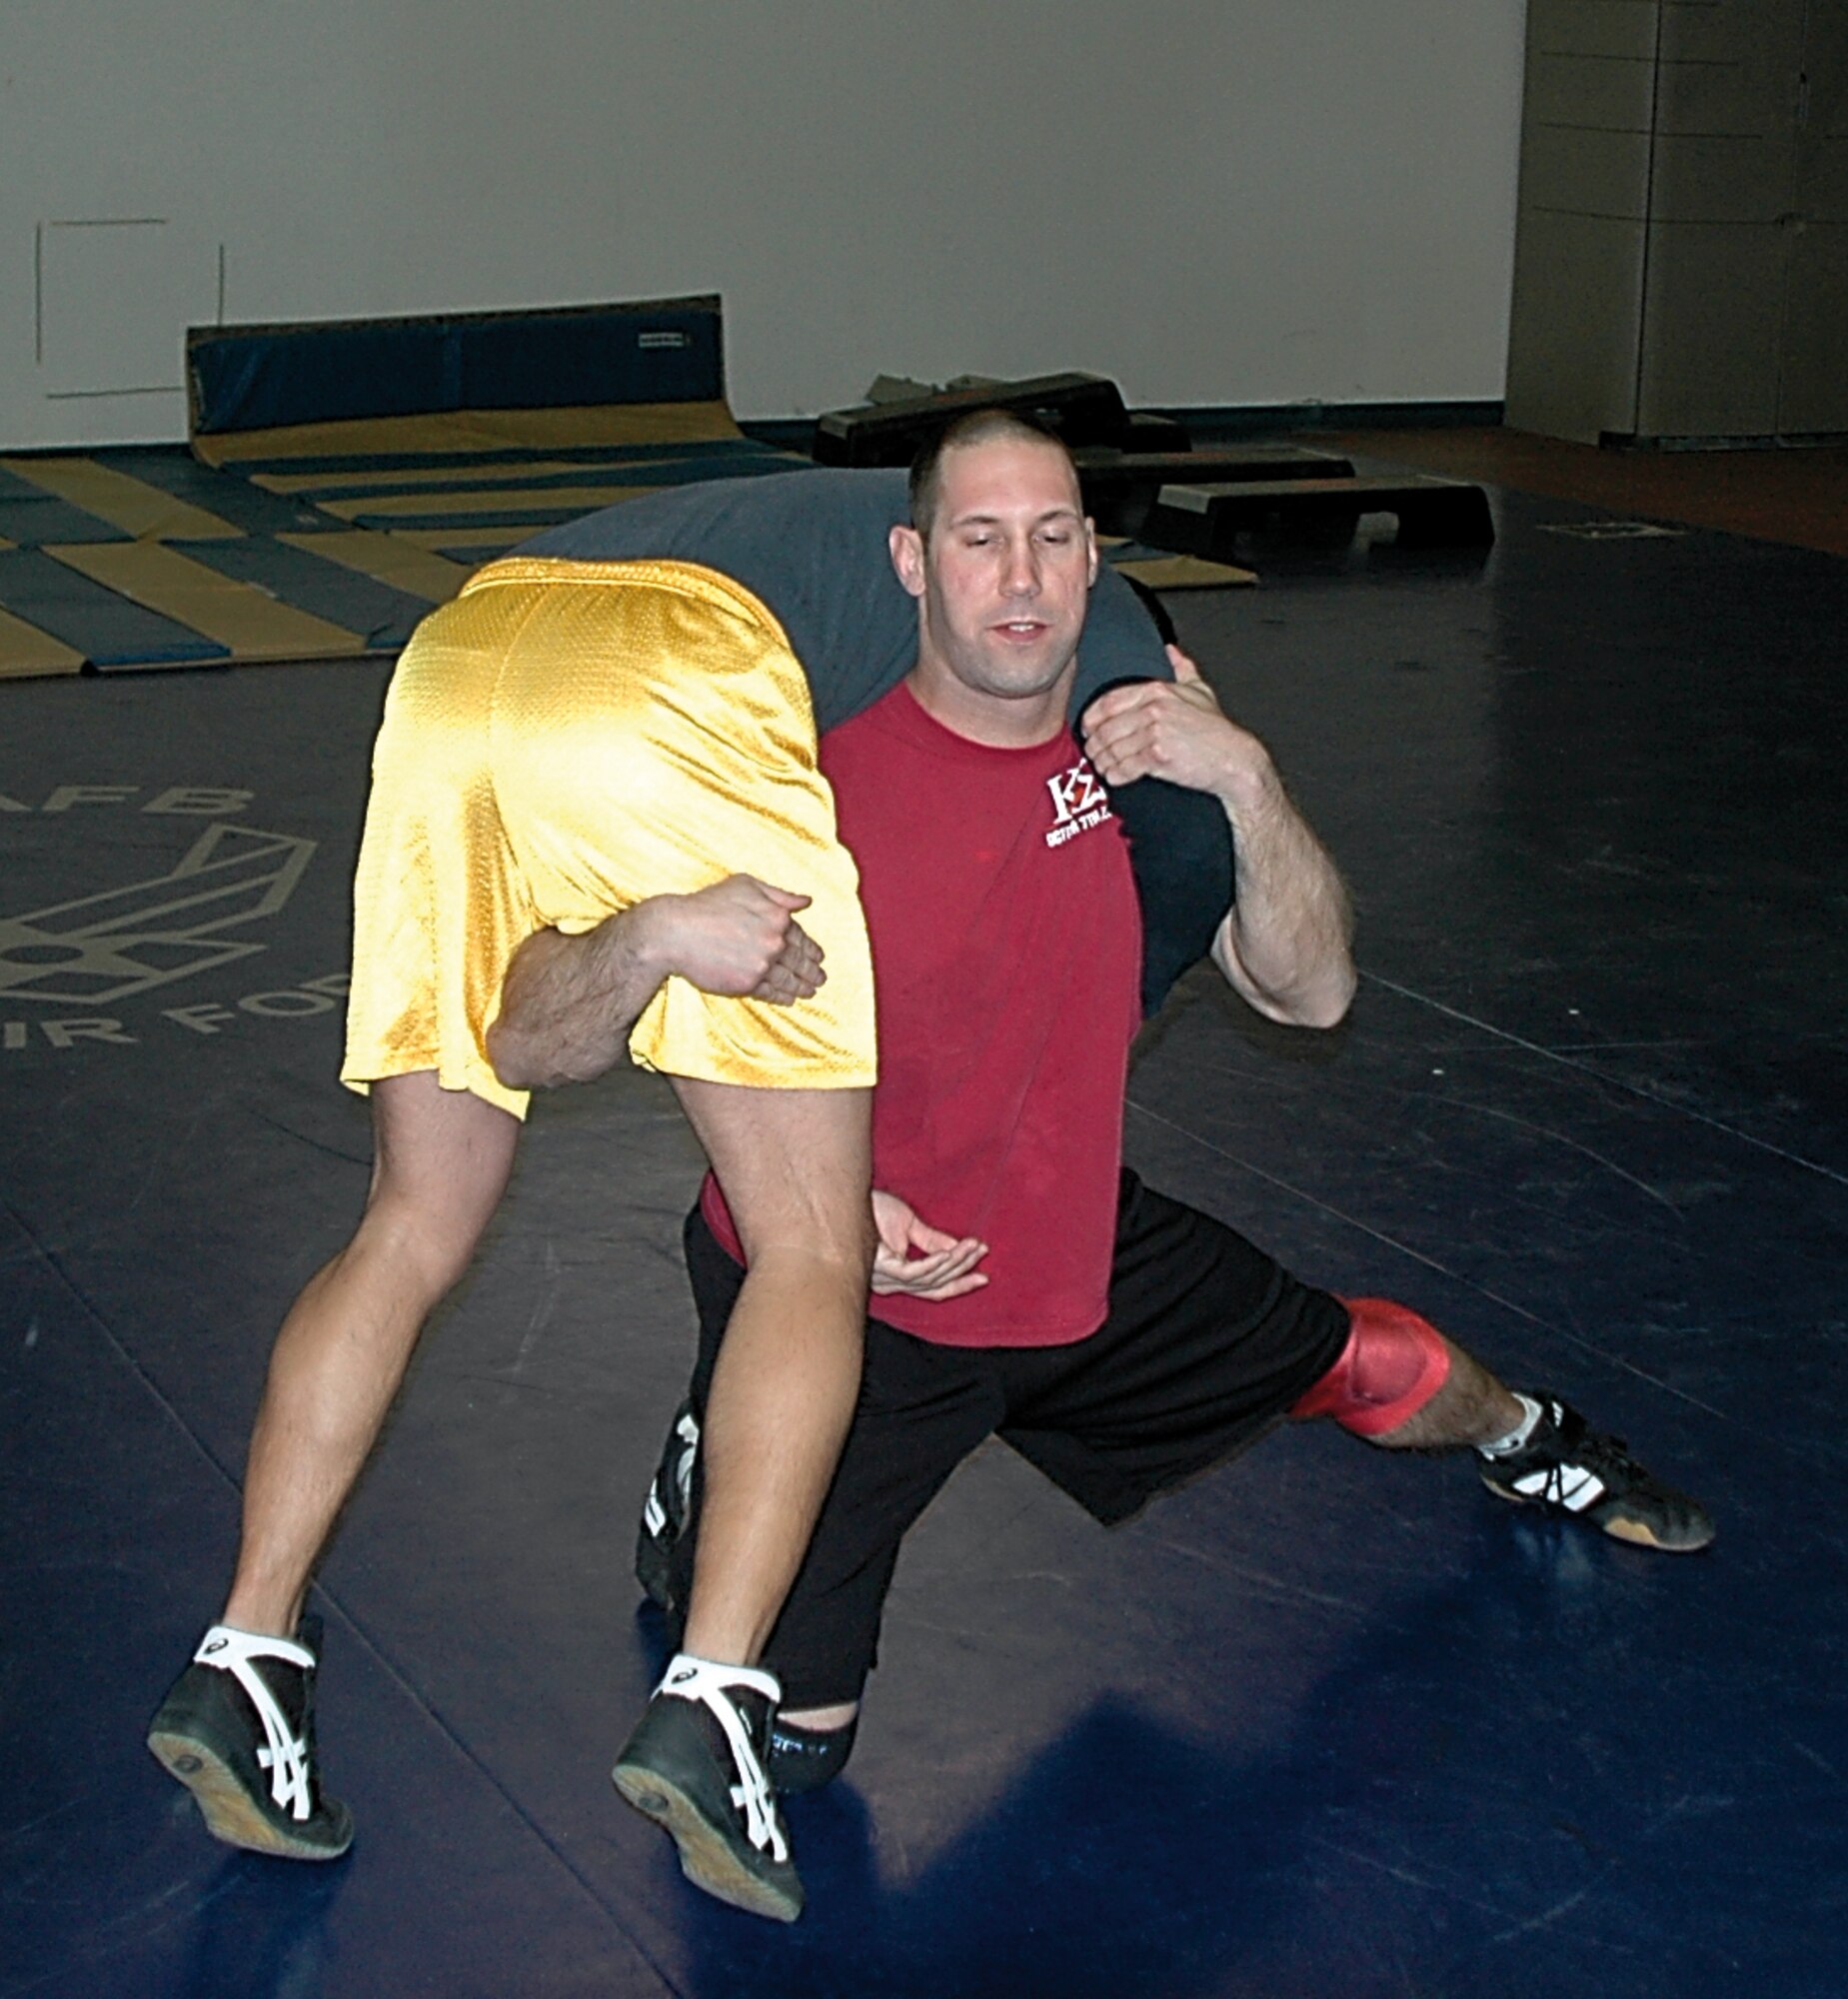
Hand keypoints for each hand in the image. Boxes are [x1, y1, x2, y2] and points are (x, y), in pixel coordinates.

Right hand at [642, 875, 824, 1002]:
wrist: (675, 931)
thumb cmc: (707, 904)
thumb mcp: (745, 885)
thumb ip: (778, 894)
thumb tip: (806, 901)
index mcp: (777, 916)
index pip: (801, 936)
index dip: (812, 949)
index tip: (819, 957)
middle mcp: (774, 941)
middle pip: (799, 961)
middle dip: (812, 971)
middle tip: (820, 979)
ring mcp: (762, 964)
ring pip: (788, 979)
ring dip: (802, 987)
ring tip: (810, 991)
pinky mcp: (747, 984)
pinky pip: (771, 992)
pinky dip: (782, 997)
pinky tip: (789, 999)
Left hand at [869, 1189, 988, 1301]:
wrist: (841, 1194)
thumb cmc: (867, 1208)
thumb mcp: (907, 1223)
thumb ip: (930, 1239)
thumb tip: (957, 1248)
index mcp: (895, 1275)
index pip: (933, 1286)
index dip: (959, 1281)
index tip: (983, 1275)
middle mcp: (890, 1282)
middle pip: (933, 1286)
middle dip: (962, 1272)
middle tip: (983, 1255)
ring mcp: (885, 1277)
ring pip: (928, 1278)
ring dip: (955, 1263)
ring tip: (974, 1247)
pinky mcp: (880, 1267)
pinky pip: (914, 1272)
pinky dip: (935, 1264)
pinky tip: (950, 1254)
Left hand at [1079, 645, 1268, 797]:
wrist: (1234, 759)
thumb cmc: (1216, 730)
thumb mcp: (1201, 692)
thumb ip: (1183, 669)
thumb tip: (1171, 651)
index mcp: (1157, 691)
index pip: (1108, 702)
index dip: (1091, 719)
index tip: (1087, 730)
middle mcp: (1154, 709)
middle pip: (1106, 729)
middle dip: (1095, 745)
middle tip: (1094, 754)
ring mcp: (1156, 732)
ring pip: (1112, 750)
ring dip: (1103, 762)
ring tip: (1104, 767)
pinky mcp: (1159, 756)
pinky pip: (1124, 768)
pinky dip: (1116, 775)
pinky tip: (1116, 777)